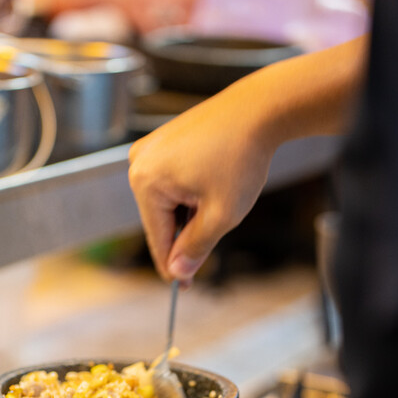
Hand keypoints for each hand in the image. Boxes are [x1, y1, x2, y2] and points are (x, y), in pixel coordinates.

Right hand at [128, 36, 366, 284]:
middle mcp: (138, 162)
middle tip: (218, 229)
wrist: (258, 109)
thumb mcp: (221, 215)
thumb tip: (177, 275)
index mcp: (145, 181)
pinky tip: (214, 182)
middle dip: (187, 231)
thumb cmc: (241, 158)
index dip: (173, 265)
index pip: (157, 237)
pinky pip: (171, 181)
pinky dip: (191, 191)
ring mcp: (149, 149)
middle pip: (160, 219)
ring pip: (167, 201)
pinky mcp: (163, 141)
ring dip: (191, 211)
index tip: (184, 287)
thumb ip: (196, 248)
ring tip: (220, 195)